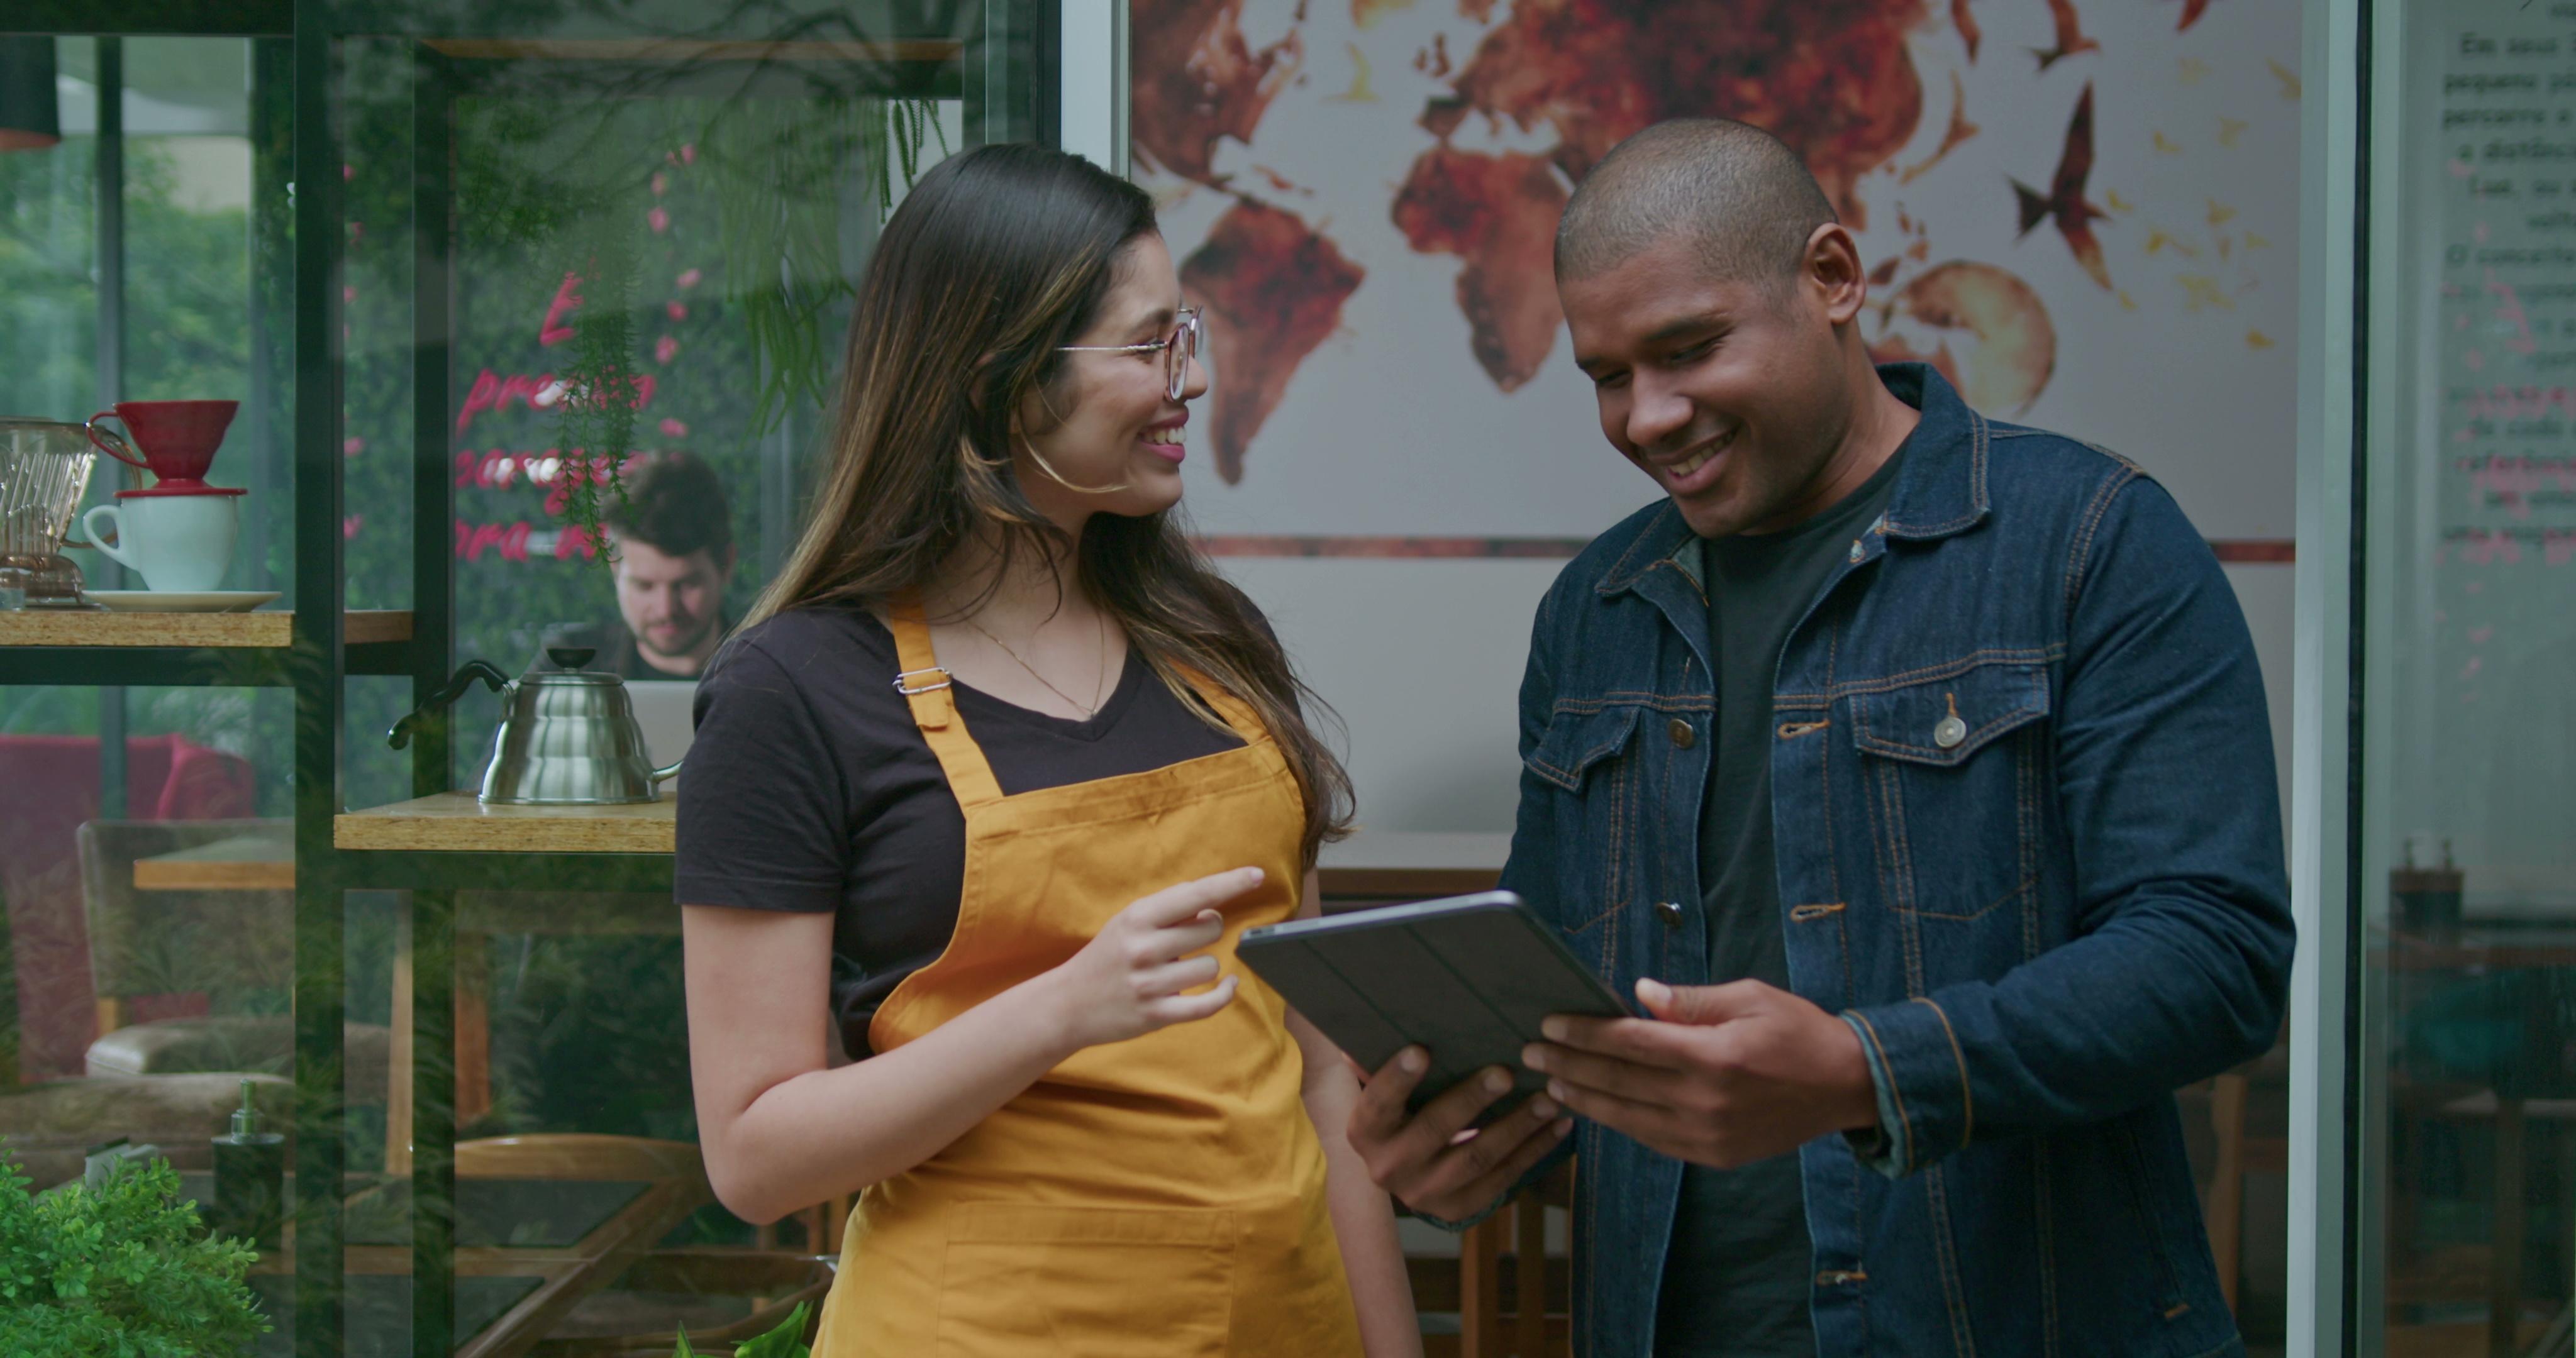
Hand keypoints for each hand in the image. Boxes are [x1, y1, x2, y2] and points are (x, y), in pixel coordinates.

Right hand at [1042, 867, 1255, 1049]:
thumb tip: (1212, 901)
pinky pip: (1208, 1004)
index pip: (1195, 894)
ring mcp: (1150, 983)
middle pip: (1211, 929)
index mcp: (1137, 917)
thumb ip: (1167, 910)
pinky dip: (1224, 994)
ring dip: (1204, 966)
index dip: (1229, 883)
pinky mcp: (1156, 1014)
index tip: (1256, 875)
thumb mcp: (1127, 922)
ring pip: (1210, 966)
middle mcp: (1144, 948)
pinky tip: (1229, 986)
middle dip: (1209, 930)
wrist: (1067, 1004)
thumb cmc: (1106, 957)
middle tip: (1187, 939)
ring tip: (1179, 968)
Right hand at [1345, 1048, 1571, 1222]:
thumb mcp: (1384, 1090)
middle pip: (1434, 1129)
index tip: (1421, 1050)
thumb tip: (1387, 1017)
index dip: (1398, 1078)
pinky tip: (1559, 1126)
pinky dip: (1534, 1150)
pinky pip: (1503, 1178)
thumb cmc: (1399, 1110)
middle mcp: (1389, 1167)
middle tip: (1505, 1073)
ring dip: (1516, 1126)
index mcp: (1365, 1132)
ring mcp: (1425, 1193)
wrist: (1401, 1171)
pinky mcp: (1459, 1208)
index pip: (1379, 1103)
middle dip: (1472, 1100)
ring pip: (1477, 1158)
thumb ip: (1381, 1059)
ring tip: (1547, 1099)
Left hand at [1521, 978, 1877, 1168]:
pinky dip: (1620, 1123)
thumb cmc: (1798, 1031)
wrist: (1848, 1087)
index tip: (1550, 1023)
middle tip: (1530, 1052)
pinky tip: (1597, 1108)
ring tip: (1552, 1083)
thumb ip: (1691, 1001)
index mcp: (1714, 1056)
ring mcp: (1708, 1136)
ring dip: (1586, 1100)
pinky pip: (1653, 1139)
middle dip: (1570, 1065)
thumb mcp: (1750, 997)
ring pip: (1629, 1118)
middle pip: (1620, 1082)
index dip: (1586, 1033)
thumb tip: (1639, 994)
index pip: (1631, 1043)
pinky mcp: (1713, 1157)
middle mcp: (1706, 1102)